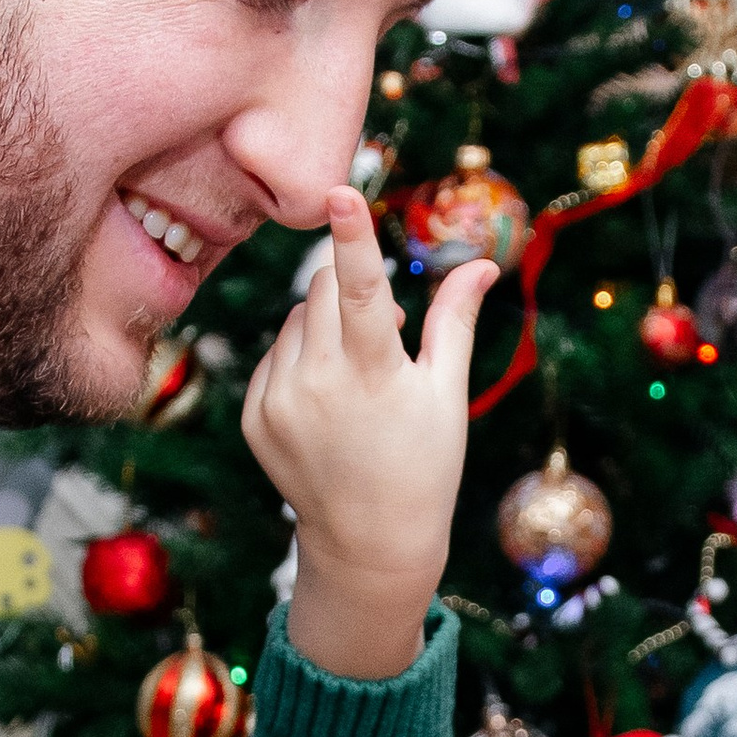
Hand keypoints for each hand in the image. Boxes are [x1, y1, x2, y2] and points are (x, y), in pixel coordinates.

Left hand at [241, 189, 498, 680]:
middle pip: (321, 287)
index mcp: (373, 375)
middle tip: (384, 329)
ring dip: (326, 326)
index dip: (353, 236)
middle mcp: (318, 385)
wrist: (369, 544)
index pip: (359, 288)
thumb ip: (453, 321)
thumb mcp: (446, 393)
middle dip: (350, 286)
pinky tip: (327, 402)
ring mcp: (279, 402)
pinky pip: (274, 355)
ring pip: (296, 319)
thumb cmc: (424, 464)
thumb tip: (482, 262)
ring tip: (357, 378)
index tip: (339, 192)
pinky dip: (300, 359)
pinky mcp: (255, 416)